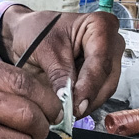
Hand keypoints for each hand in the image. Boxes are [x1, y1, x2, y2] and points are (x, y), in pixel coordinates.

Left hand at [0, 6, 124, 116]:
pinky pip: (97, 95)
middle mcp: (110, 43)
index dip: (89, 85)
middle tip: (70, 112)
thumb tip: (67, 98)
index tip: (76, 103)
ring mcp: (107, 61)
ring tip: (66, 112)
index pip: (100, 60)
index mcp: (100, 26)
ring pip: (105, 90)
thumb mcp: (44, 48)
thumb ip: (58, 73)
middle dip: (89, 98)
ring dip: (87, 104)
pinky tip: (69, 108)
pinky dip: (83, 103)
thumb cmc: (37, 32)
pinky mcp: (100, 76)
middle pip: (107, 77)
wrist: (28, 34)